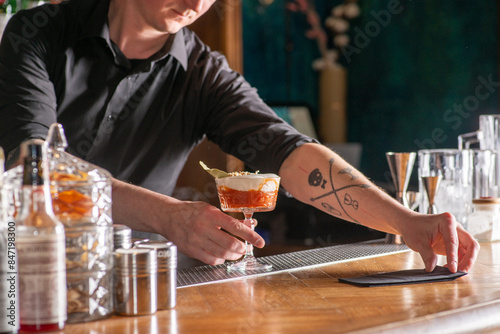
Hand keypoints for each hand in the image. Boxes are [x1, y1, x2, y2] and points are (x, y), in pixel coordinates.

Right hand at [110, 179, 265, 265]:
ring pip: (222, 253)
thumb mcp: (211, 210)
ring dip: (233, 255)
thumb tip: (250, 223)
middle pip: (230, 243)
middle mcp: (203, 227)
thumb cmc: (192, 211)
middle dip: (241, 248)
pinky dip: (221, 259)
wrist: (168, 216)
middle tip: (244, 248)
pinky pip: (211, 259)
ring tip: (236, 253)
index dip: (250, 236)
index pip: (235, 226)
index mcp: (210, 214)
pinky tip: (222, 255)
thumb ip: (229, 218)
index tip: (260, 242)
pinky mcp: (191, 250)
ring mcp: (196, 240)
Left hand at [401, 212, 479, 272]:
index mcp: (446, 221)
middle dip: (469, 259)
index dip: (453, 257)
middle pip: (471, 244)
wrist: (409, 223)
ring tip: (454, 272)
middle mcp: (455, 226)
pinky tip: (450, 268)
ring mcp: (456, 234)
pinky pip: (462, 253)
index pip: (453, 241)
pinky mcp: (454, 242)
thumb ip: (427, 255)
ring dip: (465, 262)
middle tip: (461, 272)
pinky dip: (459, 261)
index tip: (452, 269)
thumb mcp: (418, 241)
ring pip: (469, 250)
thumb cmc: (413, 228)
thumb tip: (432, 269)